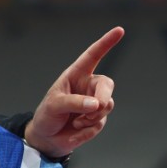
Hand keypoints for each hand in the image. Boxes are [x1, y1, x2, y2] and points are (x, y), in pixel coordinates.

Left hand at [24, 27, 122, 157]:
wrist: (47, 137)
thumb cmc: (47, 115)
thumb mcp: (54, 105)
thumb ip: (74, 102)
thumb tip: (96, 104)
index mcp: (76, 75)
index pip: (93, 56)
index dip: (106, 43)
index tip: (120, 30)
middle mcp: (88, 86)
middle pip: (107, 85)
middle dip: (103, 98)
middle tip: (94, 109)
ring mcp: (95, 103)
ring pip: (106, 106)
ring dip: (91, 117)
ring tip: (75, 121)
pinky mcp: (98, 119)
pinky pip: (99, 123)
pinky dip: (86, 130)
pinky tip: (74, 130)